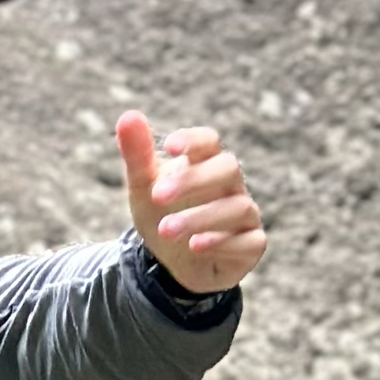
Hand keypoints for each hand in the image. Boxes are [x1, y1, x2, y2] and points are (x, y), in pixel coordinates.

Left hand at [117, 112, 266, 293]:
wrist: (175, 263)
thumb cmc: (164, 214)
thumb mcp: (144, 187)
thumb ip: (137, 155)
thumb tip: (128, 116)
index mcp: (206, 163)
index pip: (209, 141)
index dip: (193, 141)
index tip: (168, 147)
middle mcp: (231, 185)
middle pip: (228, 168)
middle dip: (193, 180)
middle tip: (158, 195)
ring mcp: (245, 215)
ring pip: (238, 207)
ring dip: (199, 218)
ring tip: (165, 230)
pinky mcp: (251, 245)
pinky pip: (250, 241)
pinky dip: (223, 243)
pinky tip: (195, 246)